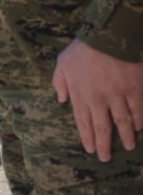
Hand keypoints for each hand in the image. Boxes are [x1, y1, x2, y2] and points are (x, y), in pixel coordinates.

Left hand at [52, 38, 142, 160]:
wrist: (109, 36)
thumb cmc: (83, 48)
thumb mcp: (62, 63)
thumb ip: (59, 82)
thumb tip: (60, 99)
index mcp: (80, 95)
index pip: (83, 122)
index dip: (87, 137)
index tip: (90, 149)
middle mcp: (99, 99)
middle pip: (102, 127)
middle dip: (104, 144)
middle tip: (106, 158)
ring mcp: (119, 95)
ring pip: (123, 121)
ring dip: (127, 136)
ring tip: (130, 146)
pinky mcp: (136, 88)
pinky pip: (139, 108)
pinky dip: (141, 119)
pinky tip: (141, 127)